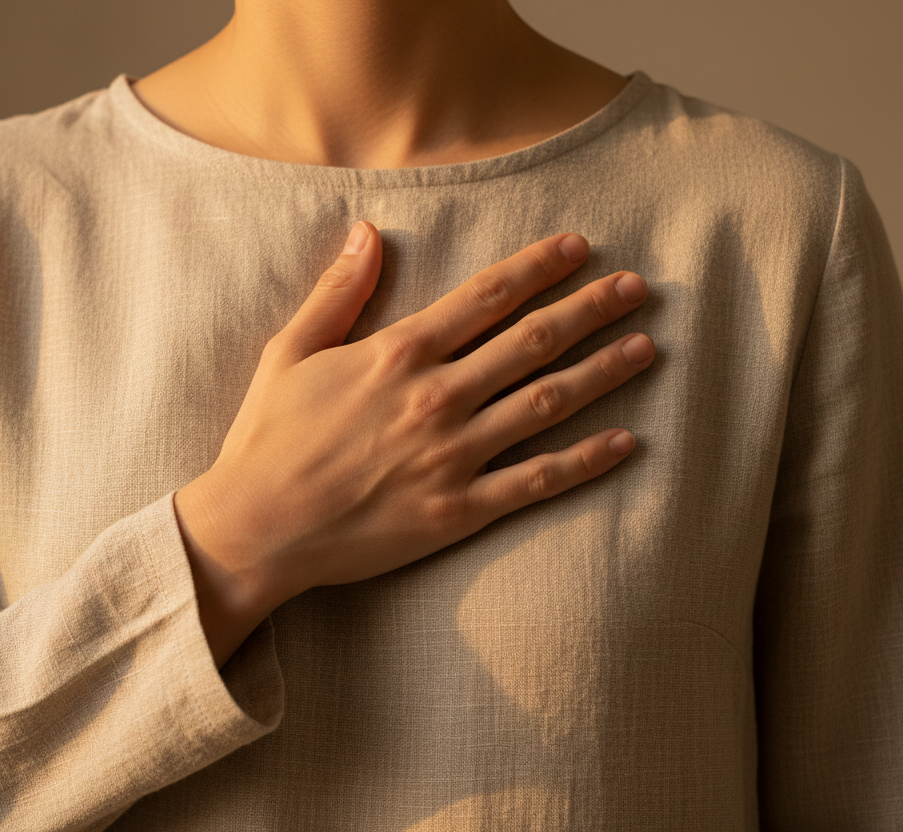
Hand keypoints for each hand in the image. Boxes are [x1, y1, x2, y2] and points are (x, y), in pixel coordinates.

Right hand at [174, 221, 653, 666]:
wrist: (256, 529)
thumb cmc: (267, 439)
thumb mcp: (289, 352)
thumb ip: (338, 292)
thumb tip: (368, 231)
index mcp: (397, 353)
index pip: (485, 296)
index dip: (538, 267)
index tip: (581, 247)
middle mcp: (436, 397)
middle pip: (532, 342)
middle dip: (589, 309)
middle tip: (636, 288)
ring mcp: (452, 456)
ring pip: (546, 403)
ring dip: (602, 372)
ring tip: (647, 347)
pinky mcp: (458, 510)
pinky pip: (535, 481)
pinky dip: (584, 461)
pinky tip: (625, 442)